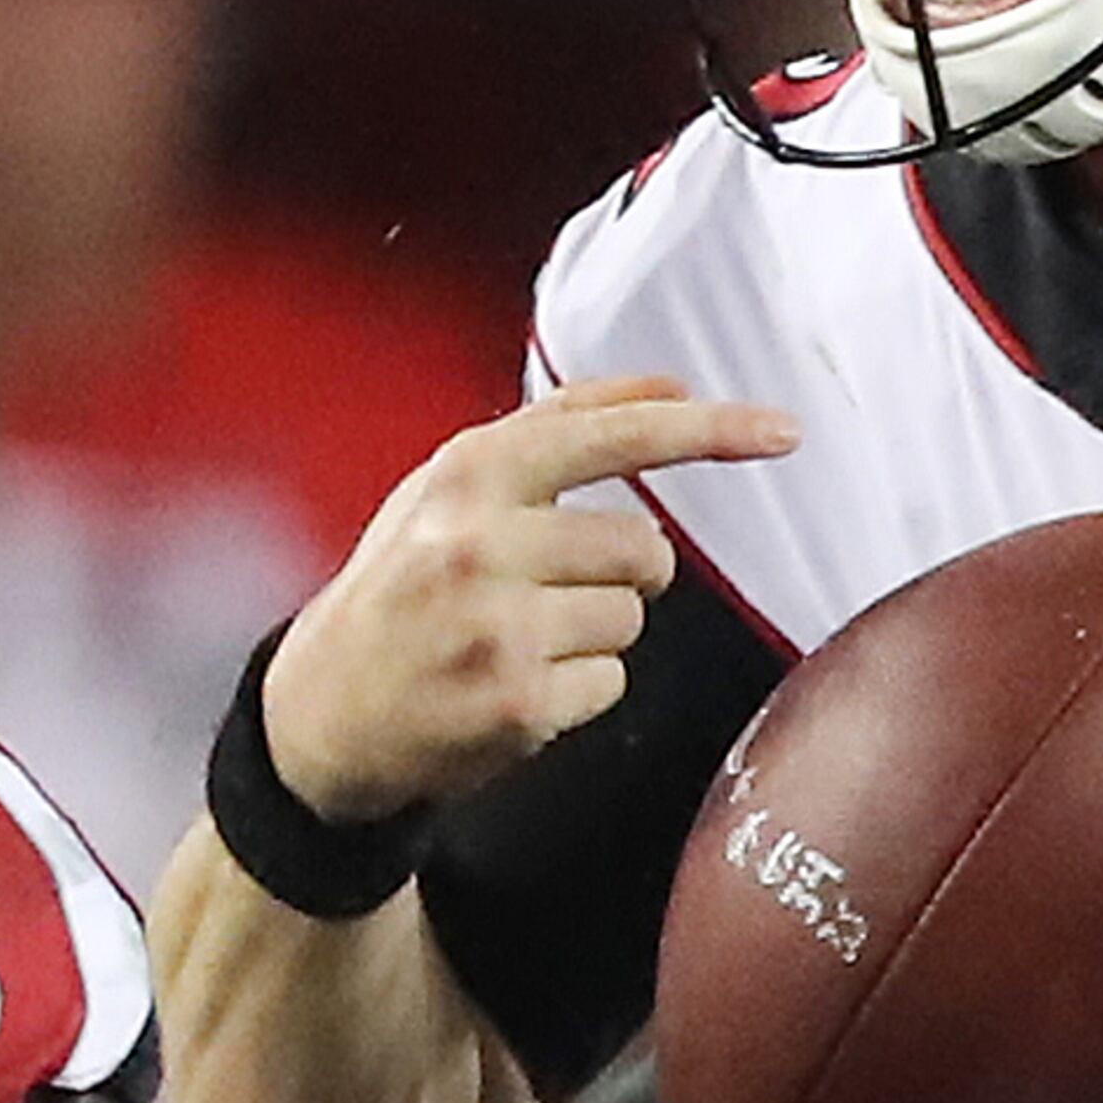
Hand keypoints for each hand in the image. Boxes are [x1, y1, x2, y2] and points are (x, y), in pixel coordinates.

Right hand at [257, 374, 796, 820]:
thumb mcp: (451, 490)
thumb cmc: (398, 593)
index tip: (782, 430)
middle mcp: (478, 542)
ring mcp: (498, 626)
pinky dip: (579, 692)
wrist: (319, 716)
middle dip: (626, 574)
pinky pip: (613, 684)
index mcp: (466, 476)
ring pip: (633, 619)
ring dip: (596, 634)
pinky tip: (514, 688)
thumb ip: (557, 430)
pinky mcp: (519, 703)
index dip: (707, 430)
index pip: (610, 436)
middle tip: (555, 589)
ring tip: (518, 640)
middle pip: (646, 548)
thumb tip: (670, 386)